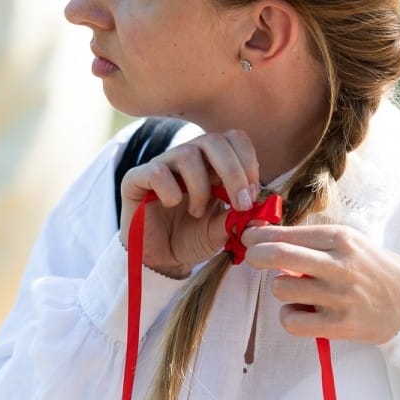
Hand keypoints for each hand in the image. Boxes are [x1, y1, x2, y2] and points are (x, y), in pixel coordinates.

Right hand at [119, 130, 261, 278]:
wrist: (160, 259)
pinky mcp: (136, 179)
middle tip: (241, 204)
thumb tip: (264, 211)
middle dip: (234, 173)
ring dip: (201, 188)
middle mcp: (187, 157)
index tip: (253, 194)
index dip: (248, 162)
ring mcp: (161, 165)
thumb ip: (240, 218)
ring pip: (188, 154)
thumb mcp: (223, 230)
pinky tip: (172, 205)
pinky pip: (157, 171)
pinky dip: (171, 190)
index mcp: (211, 163)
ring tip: (198, 211)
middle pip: (214, 140)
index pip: (234, 140)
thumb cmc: (191, 238)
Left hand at [242, 224, 399, 343]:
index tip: (249, 238)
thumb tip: (266, 235)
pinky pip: (291, 321)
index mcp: (341, 239)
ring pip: (280, 288)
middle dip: (256, 255)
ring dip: (281, 289)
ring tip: (300, 291)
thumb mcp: (352, 243)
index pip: (288, 233)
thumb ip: (314, 241)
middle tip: (253, 258)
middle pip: (278, 255)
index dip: (259, 236)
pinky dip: (290, 317)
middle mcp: (339, 265)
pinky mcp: (339, 326)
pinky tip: (304, 312)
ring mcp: (338, 297)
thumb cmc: (375, 271)